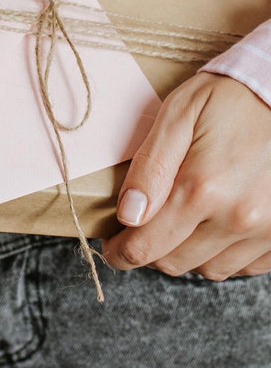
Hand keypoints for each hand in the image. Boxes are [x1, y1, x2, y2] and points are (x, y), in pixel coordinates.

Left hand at [102, 71, 270, 279]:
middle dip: (149, 249)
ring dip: (185, 252)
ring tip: (181, 219)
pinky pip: (241, 266)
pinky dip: (220, 252)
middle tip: (143, 225)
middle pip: (173, 263)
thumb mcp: (177, 117)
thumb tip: (128, 214)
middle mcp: (237, 218)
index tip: (113, 246)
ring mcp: (266, 231)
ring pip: (207, 269)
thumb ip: (150, 167)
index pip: (146, 247)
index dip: (122, 252)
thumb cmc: (227, 98)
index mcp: (203, 188)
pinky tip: (213, 223)